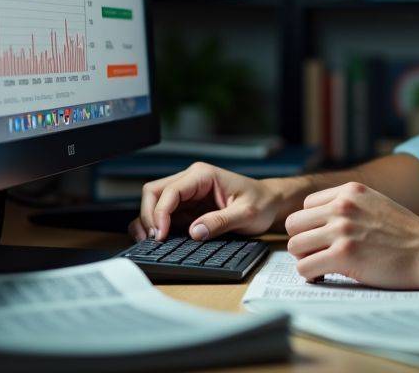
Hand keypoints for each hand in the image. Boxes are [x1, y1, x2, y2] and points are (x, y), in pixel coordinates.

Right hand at [129, 161, 287, 241]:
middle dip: (149, 215)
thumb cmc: (262, 202)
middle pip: (154, 192)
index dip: (160, 212)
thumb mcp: (246, 214)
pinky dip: (156, 226)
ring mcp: (187, 195)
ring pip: (154, 202)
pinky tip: (158, 240)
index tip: (161, 234)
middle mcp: (191, 181)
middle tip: (155, 240)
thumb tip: (195, 232)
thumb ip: (221, 222)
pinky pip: (164, 214)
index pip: (170, 190)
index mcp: (203, 175)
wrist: (270, 203)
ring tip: (151, 242)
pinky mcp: (187, 208)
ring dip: (148, 221)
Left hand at [284, 181, 418, 289]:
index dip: (312, 225)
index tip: (324, 238)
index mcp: (350, 190)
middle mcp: (343, 206)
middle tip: (319, 253)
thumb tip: (318, 220)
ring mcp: (342, 229)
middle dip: (303, 241)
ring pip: (295, 245)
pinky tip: (326, 276)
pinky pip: (304, 267)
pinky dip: (312, 275)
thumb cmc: (405, 234)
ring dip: (306, 259)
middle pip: (294, 224)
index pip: (306, 205)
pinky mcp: (343, 255)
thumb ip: (349, 205)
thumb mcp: (376, 203)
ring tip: (323, 265)